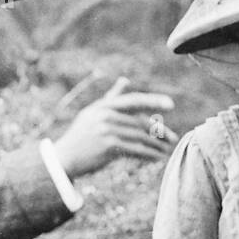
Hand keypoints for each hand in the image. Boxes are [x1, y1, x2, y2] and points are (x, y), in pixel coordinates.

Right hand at [52, 77, 177, 176]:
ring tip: (166, 151)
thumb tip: (125, 79)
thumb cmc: (82, 136)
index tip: (171, 104)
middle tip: (173, 139)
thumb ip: (112, 98)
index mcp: (104, 106)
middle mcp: (106, 115)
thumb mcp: (94, 113)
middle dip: (158, 131)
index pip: (133, 101)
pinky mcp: (108, 146)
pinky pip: (134, 150)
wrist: (65, 158)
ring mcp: (106, 130)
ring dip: (156, 145)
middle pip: (140, 121)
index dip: (153, 101)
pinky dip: (148, 154)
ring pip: (139, 137)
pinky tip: (156, 158)